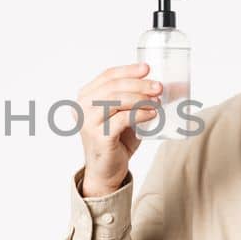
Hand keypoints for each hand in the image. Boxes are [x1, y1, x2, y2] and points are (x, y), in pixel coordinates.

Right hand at [75, 63, 161, 196]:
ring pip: (116, 100)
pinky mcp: (99, 137)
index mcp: (84, 97)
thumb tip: (159, 84)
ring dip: (140, 98)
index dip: (128, 70)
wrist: (105, 171)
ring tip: (157, 100)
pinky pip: (123, 118)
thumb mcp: (122, 114)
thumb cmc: (115, 140)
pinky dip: (140, 113)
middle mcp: (82, 108)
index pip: (107, 76)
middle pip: (113, 87)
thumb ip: (132, 98)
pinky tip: (153, 114)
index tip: (147, 68)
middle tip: (158, 86)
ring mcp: (88, 122)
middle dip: (138, 84)